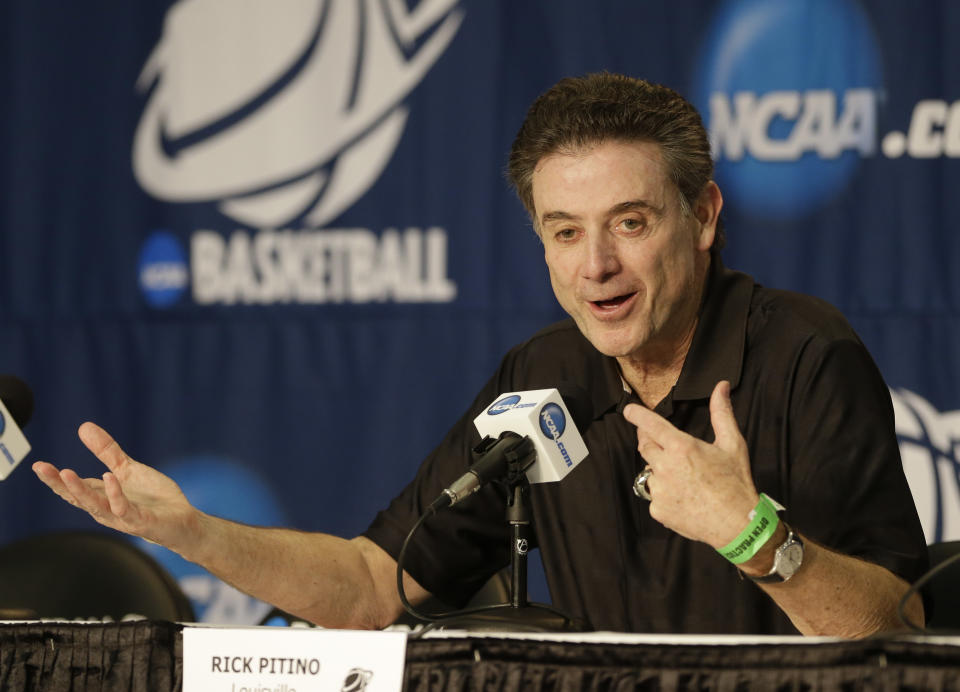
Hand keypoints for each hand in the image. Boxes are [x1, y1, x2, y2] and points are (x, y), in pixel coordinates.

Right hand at [32, 422, 196, 552]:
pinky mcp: (140, 521)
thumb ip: (106, 451)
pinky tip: (110, 477)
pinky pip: (124, 508)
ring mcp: (122, 517)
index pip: (73, 489)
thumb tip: (83, 426)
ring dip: (80, 490)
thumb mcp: (128, 469)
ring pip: (95, 504)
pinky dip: (115, 494)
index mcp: (101, 496)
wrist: (182, 520)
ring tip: (66, 473)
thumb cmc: (152, 498)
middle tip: (40, 468)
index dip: (55, 479)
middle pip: (77, 497)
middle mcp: (106, 509)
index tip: (38, 466)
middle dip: (58, 483)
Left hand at [622, 380, 759, 547]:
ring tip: (686, 479)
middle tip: (663, 444)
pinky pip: (655, 496)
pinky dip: (666, 494)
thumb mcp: (732, 444)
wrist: (738, 525)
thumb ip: (722, 412)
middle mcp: (665, 467)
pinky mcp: (658, 510)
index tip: (628, 411)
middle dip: (650, 441)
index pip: (650, 425)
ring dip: (662, 471)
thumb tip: (721, 386)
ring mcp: (659, 490)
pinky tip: (685, 498)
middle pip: (645, 447)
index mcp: (681, 447)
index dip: (636, 415)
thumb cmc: (736, 482)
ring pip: (651, 473)